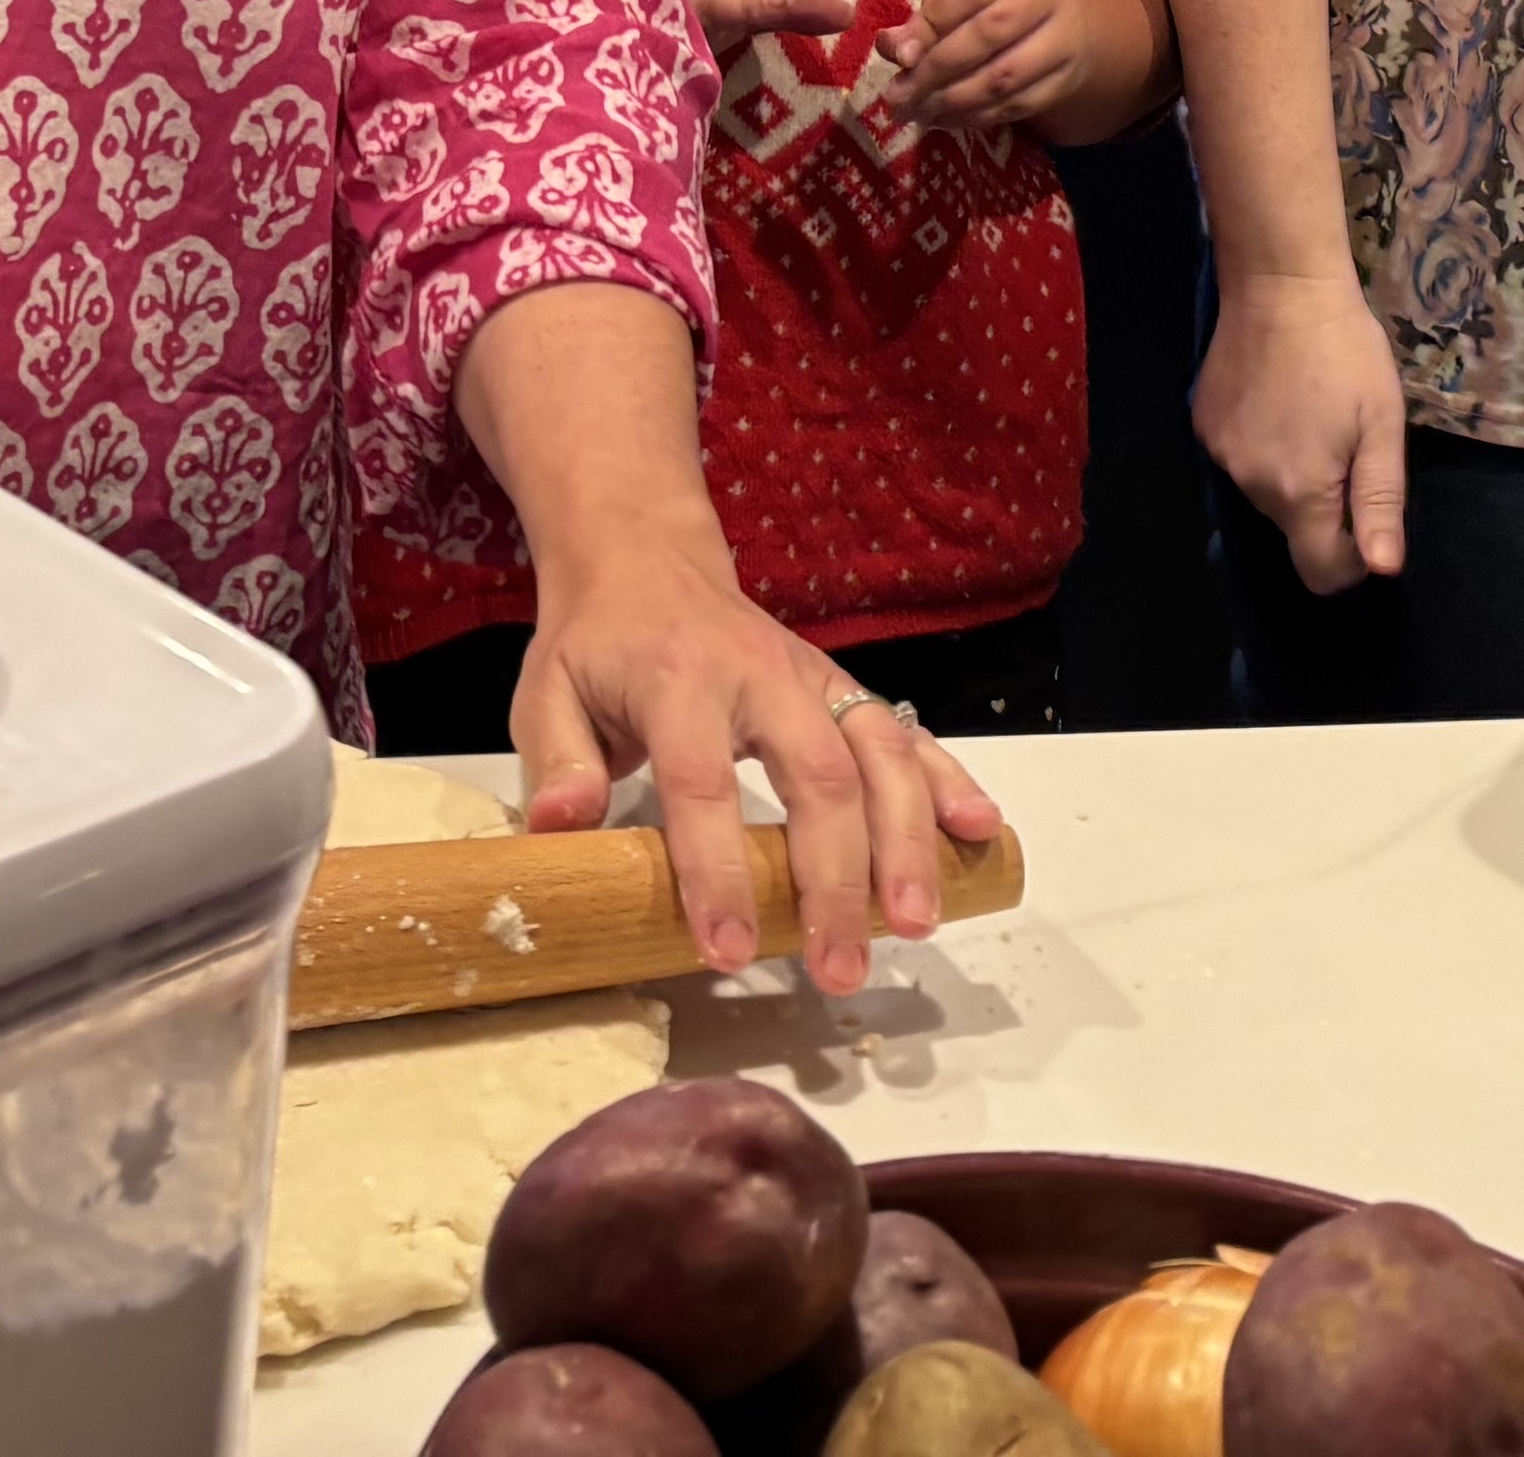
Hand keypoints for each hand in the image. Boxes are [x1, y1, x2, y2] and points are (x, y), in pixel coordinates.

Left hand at [506, 507, 1001, 991]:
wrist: (646, 556)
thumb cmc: (597, 643)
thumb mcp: (545, 693)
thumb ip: (556, 763)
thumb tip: (561, 830)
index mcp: (678, 680)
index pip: (703, 783)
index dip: (718, 871)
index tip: (729, 949)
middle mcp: (761, 674)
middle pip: (817, 777)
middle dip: (835, 880)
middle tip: (839, 967)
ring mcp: (813, 678)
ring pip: (878, 755)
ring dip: (905, 842)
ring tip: (914, 924)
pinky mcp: (843, 687)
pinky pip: (905, 732)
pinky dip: (947, 780)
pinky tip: (978, 832)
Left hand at [888, 0, 1096, 131]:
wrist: (1064, 10)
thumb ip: (927, 10)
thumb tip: (894, 48)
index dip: (930, 24)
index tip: (898, 54)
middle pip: (990, 32)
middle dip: (937, 69)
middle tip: (899, 94)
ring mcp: (1068, 32)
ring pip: (1006, 75)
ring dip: (953, 100)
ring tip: (916, 111)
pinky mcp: (1070, 74)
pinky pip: (1020, 103)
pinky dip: (977, 116)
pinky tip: (945, 118)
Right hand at [1195, 263, 1409, 590]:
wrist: (1281, 284)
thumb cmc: (1346, 353)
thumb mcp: (1382, 425)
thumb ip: (1379, 502)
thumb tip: (1382, 569)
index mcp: (1299, 492)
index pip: (1321, 572)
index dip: (1353, 557)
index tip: (1366, 507)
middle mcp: (1250, 484)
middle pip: (1294, 530)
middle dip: (1324, 506)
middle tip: (1346, 443)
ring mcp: (1219, 454)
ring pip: (1266, 495)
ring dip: (1291, 476)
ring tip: (1311, 417)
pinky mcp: (1202, 425)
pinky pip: (1239, 461)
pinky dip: (1261, 447)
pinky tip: (1276, 401)